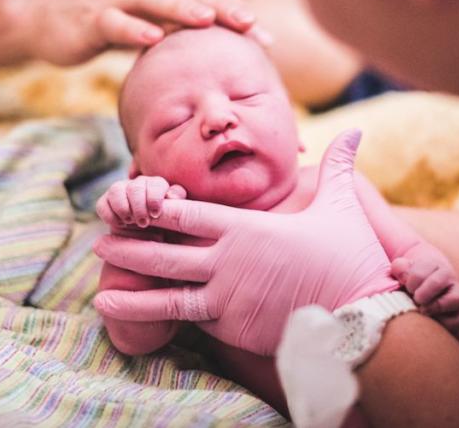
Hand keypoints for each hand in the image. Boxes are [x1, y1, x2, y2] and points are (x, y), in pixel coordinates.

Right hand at [13, 0, 255, 65]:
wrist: (50, 21)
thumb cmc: (113, 15)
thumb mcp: (159, 6)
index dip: (236, 10)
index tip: (266, 36)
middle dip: (219, 4)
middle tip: (250, 23)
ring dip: (180, 7)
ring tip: (208, 20)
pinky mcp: (91, 18)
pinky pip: (112, 22)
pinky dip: (132, 28)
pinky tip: (152, 38)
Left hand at [91, 130, 399, 355]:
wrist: (359, 315)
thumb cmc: (349, 258)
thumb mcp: (340, 206)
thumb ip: (336, 167)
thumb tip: (355, 132)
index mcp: (245, 228)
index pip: (187, 213)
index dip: (156, 206)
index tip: (133, 198)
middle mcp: (226, 260)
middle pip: (165, 250)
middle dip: (131, 245)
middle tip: (100, 239)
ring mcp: (224, 296)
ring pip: (166, 290)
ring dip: (132, 286)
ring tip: (101, 288)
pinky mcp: (230, 326)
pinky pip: (187, 319)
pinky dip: (157, 317)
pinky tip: (135, 319)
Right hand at [96, 176, 186, 228]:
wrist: (147, 239)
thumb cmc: (167, 225)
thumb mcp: (176, 215)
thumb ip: (177, 203)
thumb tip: (171, 196)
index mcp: (157, 185)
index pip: (155, 184)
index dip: (154, 198)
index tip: (155, 214)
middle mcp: (138, 185)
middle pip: (135, 187)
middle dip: (138, 206)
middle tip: (143, 222)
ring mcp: (120, 191)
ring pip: (116, 190)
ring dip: (123, 208)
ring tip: (130, 221)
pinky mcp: (106, 203)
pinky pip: (102, 204)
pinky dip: (109, 215)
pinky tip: (119, 224)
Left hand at [392, 243, 458, 332]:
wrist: (428, 284)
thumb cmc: (412, 278)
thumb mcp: (404, 268)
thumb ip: (400, 268)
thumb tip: (404, 278)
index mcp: (433, 264)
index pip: (420, 272)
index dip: (410, 283)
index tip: (407, 289)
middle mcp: (449, 277)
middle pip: (437, 283)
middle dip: (422, 293)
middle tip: (414, 300)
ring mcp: (458, 294)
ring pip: (456, 299)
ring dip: (436, 306)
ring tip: (423, 310)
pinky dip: (447, 323)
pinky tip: (433, 322)